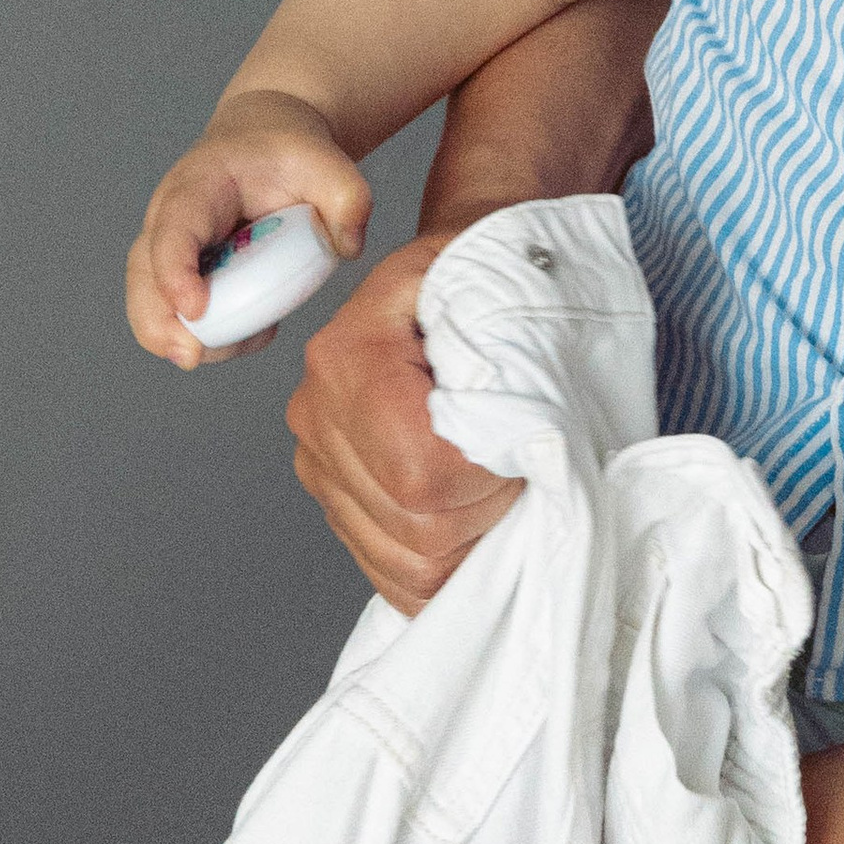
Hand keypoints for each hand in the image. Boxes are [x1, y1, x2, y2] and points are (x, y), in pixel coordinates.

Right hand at [123, 90, 371, 371]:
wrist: (265, 143)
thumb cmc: (287, 152)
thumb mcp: (326, 163)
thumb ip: (348, 198)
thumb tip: (346, 247)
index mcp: (197, 186)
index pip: (173, 229)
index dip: (174, 272)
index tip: (195, 309)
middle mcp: (169, 219)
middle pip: (143, 274)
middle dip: (158, 322)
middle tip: (193, 357)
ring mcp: (170, 249)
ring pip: (151, 303)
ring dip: (185, 338)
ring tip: (245, 343)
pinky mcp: (183, 275)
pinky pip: (178, 315)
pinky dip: (208, 337)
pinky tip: (254, 333)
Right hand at [284, 230, 520, 608]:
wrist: (460, 270)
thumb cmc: (488, 274)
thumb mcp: (501, 283)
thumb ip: (505, 355)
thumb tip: (510, 438)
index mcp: (349, 358)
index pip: (422, 474)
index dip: (488, 476)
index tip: (524, 444)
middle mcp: (319, 416)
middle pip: (419, 529)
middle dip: (490, 509)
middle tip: (520, 460)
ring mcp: (322, 465)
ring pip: (410, 563)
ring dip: (472, 538)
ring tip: (497, 477)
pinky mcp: (337, 499)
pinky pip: (393, 573)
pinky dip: (446, 563)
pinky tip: (471, 514)